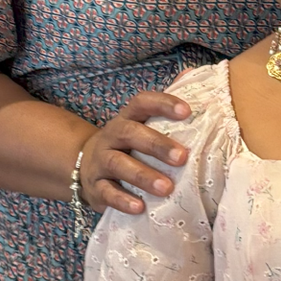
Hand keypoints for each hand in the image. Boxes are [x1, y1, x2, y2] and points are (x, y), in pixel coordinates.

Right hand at [78, 92, 193, 215]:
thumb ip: (166, 105)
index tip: (187, 111)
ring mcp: (101, 162)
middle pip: (131, 134)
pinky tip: (140, 207)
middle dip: (157, 145)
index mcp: (128, 118)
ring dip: (142, 175)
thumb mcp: (143, 126)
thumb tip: (192, 72)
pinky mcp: (95, 187)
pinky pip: (107, 193)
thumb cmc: (129, 147)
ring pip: (118, 164)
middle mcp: (112, 136)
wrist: (88, 169)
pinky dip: (123, 200)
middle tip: (183, 157)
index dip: (163, 103)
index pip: (142, 103)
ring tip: (166, 188)